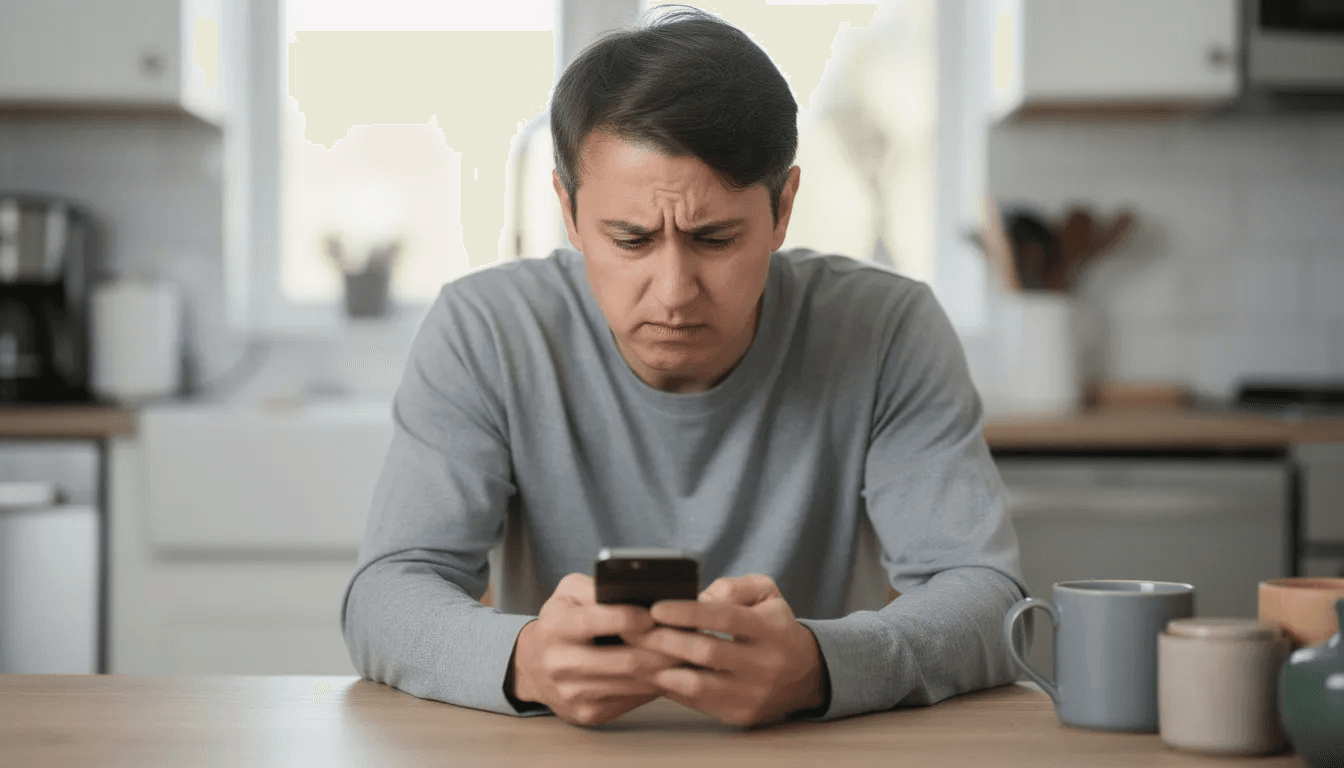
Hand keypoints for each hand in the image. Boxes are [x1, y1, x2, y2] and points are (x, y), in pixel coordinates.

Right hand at [507, 573, 681, 725]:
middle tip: (688, 636)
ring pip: (634, 682)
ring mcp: (574, 693)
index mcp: (555, 627)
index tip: (656, 613)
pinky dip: (655, 685)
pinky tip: (670, 671)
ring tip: (687, 652)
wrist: (534, 666)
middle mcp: (560, 663)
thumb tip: (640, 593)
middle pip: (626, 660)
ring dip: (666, 669)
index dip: (633, 617)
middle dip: (663, 648)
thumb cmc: (561, 620)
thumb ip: (598, 588)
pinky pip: (632, 699)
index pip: (598, 622)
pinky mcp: (588, 714)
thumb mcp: (569, 594)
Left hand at [628, 574, 828, 726]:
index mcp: (770, 629)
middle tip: (632, 630)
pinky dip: (670, 687)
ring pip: (697, 685)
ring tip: (633, 654)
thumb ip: (734, 587)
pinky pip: (696, 703)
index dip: (688, 611)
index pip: (725, 617)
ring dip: (660, 669)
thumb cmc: (775, 627)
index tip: (655, 607)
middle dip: (664, 640)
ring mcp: (752, 694)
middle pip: (707, 652)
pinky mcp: (739, 715)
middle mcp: (764, 664)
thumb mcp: (767, 594)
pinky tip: (650, 672)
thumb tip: (698, 596)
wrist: (806, 674)